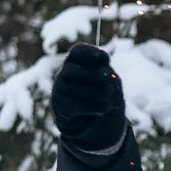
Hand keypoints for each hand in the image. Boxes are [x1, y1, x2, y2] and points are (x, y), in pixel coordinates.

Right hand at [52, 43, 127, 160]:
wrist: (91, 119)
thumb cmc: (100, 93)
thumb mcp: (108, 79)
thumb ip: (107, 72)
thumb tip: (108, 75)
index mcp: (75, 61)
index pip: (79, 51)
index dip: (91, 53)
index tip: (102, 58)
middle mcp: (64, 72)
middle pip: (81, 71)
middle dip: (100, 76)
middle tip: (110, 82)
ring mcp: (60, 89)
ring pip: (83, 89)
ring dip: (104, 95)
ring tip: (108, 97)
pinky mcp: (61, 106)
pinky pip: (82, 105)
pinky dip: (99, 107)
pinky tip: (104, 107)